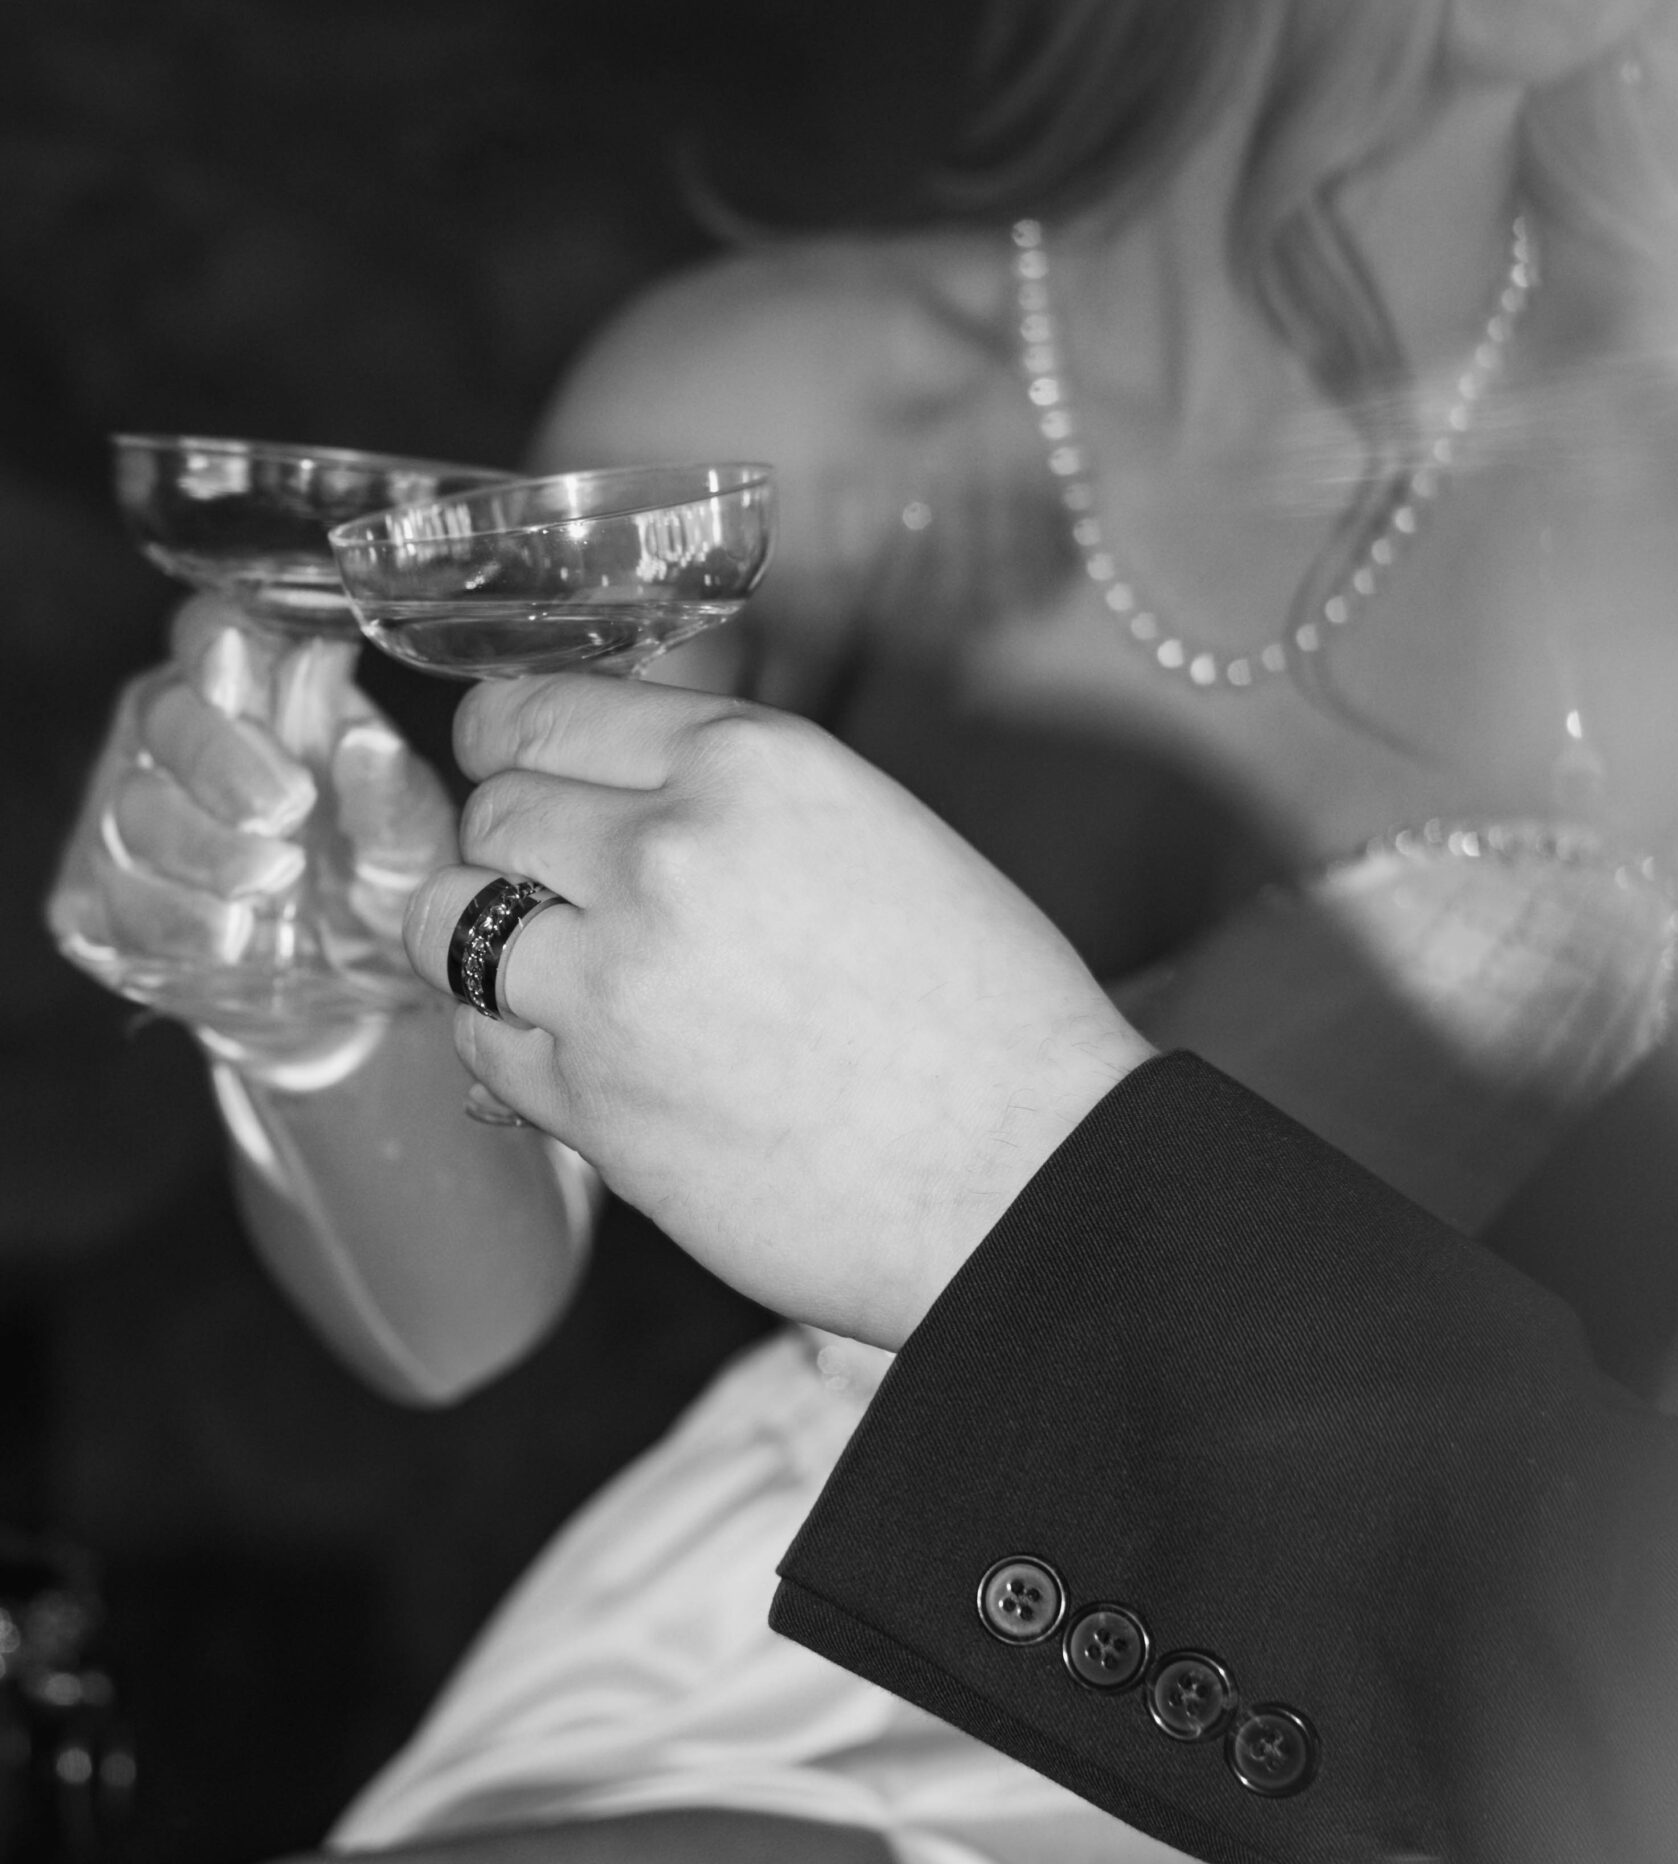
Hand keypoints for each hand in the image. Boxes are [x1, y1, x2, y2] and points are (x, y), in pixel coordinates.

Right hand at [47, 594, 454, 991]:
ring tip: (273, 880)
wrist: (345, 998)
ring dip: (202, 847)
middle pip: (165, 716)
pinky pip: (112, 898)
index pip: (212, 633)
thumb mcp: (410, 846)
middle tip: (286, 808)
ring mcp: (129, 820)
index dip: (214, 645)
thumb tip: (369, 742)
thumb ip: (392, 795)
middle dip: (220, 760)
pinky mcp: (99, 902)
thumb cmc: (375, 886)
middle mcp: (178, 742)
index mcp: (256, 696)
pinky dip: (172, 918)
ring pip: (133, 809)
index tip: (240, 674)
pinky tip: (228, 936)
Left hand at [403, 674, 1148, 1348]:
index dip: (505, 738)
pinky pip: (478, 1040)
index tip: (500, 759)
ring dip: (485, 938)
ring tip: (551, 967)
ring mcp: (611, 978)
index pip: (542, 709)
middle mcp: (662, 850)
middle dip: (508, 841)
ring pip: (450, 921)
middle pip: (490, 809)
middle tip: (552, 882)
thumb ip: (726, 794)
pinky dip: (507, 1038)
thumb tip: (610, 791)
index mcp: (746, 761)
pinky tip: (574, 1046)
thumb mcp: (866, 826)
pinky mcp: (588, 1101)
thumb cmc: (983, 1006)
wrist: (1024, 1172)